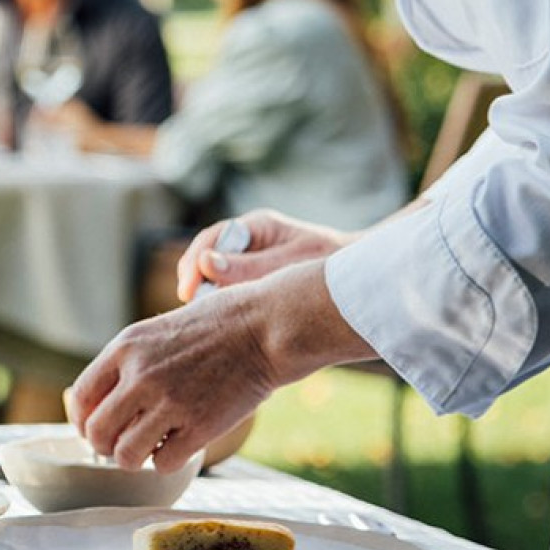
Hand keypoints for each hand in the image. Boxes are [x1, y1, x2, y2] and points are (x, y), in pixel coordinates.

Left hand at [65, 286, 279, 472]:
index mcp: (126, 347)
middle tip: (122, 444)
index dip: (83, 420)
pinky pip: (163, 463)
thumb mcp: (159, 329)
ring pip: (125, 455)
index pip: (81, 397)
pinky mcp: (200, 427)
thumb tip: (109, 398)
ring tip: (150, 448)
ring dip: (135, 458)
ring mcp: (170, 403)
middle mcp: (141, 376)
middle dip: (106, 445)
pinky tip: (180, 445)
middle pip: (97, 432)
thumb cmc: (218, 323)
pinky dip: (168, 461)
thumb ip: (131, 361)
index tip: (94, 427)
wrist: (265, 326)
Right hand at [176, 210, 353, 302]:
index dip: (194, 264)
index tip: (188, 291)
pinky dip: (222, 304)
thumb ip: (250, 266)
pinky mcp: (256, 281)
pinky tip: (221, 322)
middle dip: (194, 280)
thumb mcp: (292, 264)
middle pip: (207, 257)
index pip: (212, 239)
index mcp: (257, 227)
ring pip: (215, 277)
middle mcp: (250, 241)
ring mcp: (252, 261)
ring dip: (207, 294)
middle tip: (188, 305)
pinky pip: (230, 291)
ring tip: (202, 317)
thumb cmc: (332, 264)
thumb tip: (205, 265)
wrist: (361, 279)